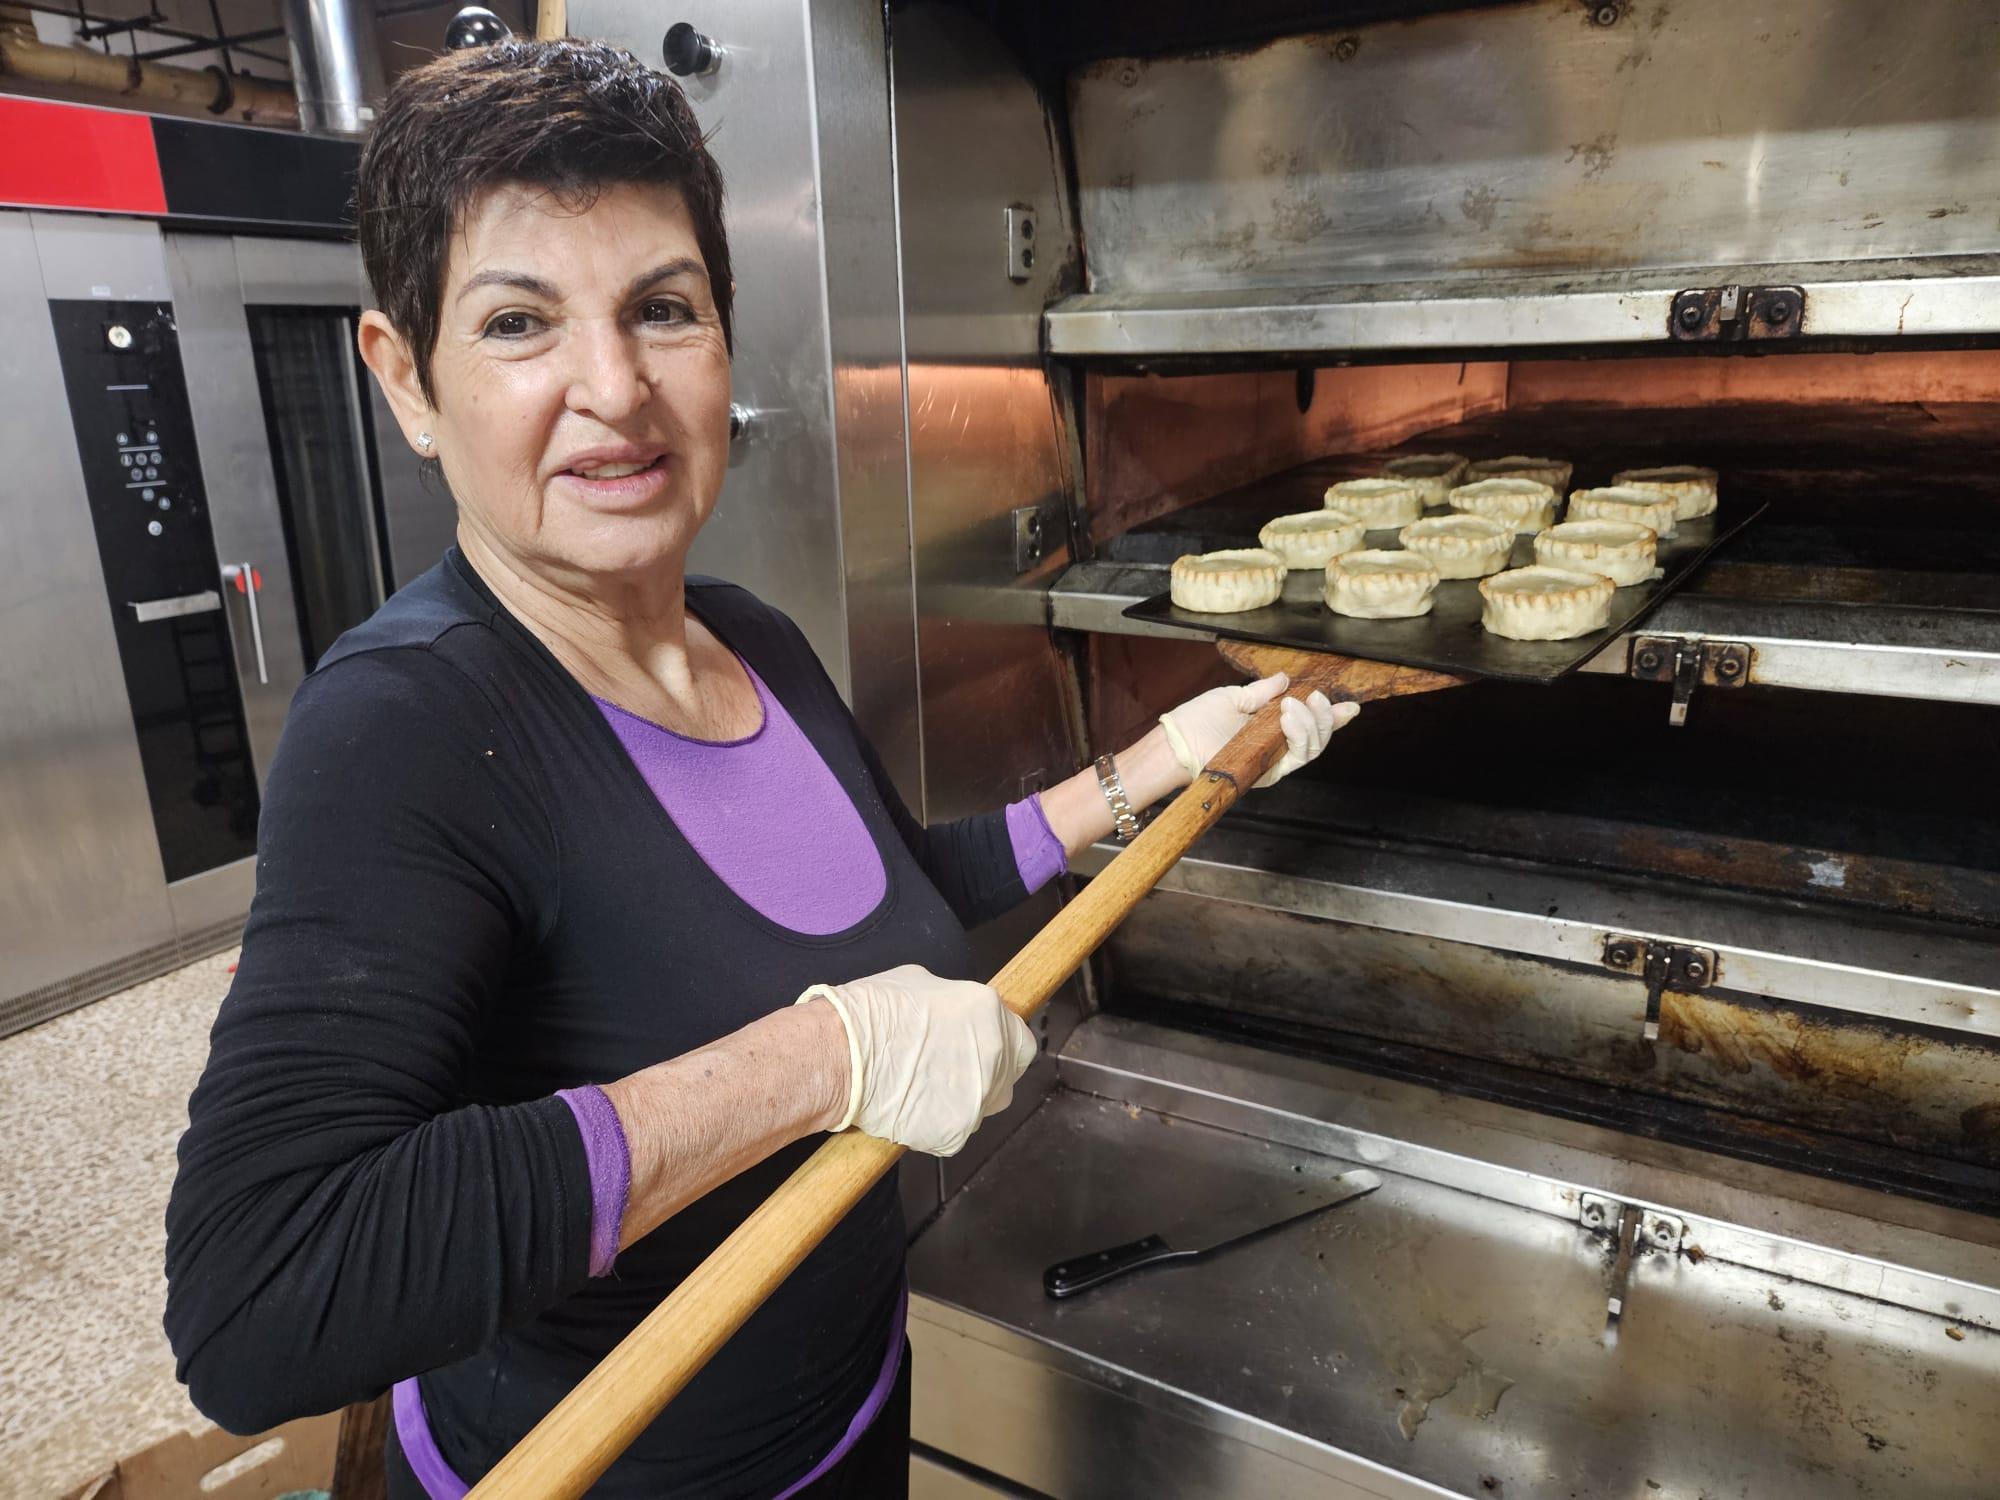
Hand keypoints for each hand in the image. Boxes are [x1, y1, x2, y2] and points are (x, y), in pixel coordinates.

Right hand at [798, 964, 1036, 1156]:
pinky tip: (909, 1108)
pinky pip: (954, 1132)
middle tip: (945, 1072)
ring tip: (922, 1091)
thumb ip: (953, 1003)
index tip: (980, 1051)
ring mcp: (978, 1097)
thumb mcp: (919, 983)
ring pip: (982, 1107)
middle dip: (982, 1075)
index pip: (1020, 1040)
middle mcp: (994, 1054)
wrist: (837, 1055)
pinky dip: (936, 1126)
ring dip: (961, 1102)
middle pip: (1006, 1076)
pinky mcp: (956, 1132)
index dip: (1000, 1047)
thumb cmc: (867, 1015)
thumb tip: (955, 1013)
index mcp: (988, 1011)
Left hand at [1160, 673, 1356, 788]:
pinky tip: (1290, 716)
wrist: (1176, 744)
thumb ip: (1263, 691)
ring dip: (1312, 722)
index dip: (1332, 717)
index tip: (1350, 706)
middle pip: (1318, 737)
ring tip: (1295, 705)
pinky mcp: (1269, 771)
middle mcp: (1276, 747)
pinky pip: (1298, 757)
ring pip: (1313, 748)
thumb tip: (1286, 678)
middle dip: (1325, 716)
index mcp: (1269, 728)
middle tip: (1316, 697)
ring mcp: (1274, 760)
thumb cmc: (1196, 722)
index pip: (1308, 724)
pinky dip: (1300, 734)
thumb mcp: (1234, 697)